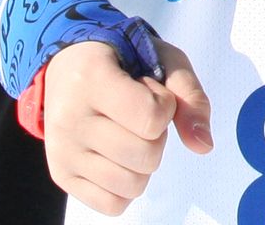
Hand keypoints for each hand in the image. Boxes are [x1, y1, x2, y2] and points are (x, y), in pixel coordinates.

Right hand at [42, 40, 212, 215]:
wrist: (70, 64)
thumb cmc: (125, 60)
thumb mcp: (164, 59)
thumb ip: (190, 96)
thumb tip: (203, 146)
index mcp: (91, 79)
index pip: (151, 118)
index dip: (166, 105)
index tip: (151, 90)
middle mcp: (69, 119)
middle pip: (146, 156)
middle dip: (158, 136)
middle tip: (139, 114)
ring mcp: (62, 151)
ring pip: (132, 185)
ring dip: (144, 163)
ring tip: (128, 133)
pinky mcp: (61, 175)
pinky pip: (112, 205)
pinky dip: (127, 187)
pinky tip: (119, 158)